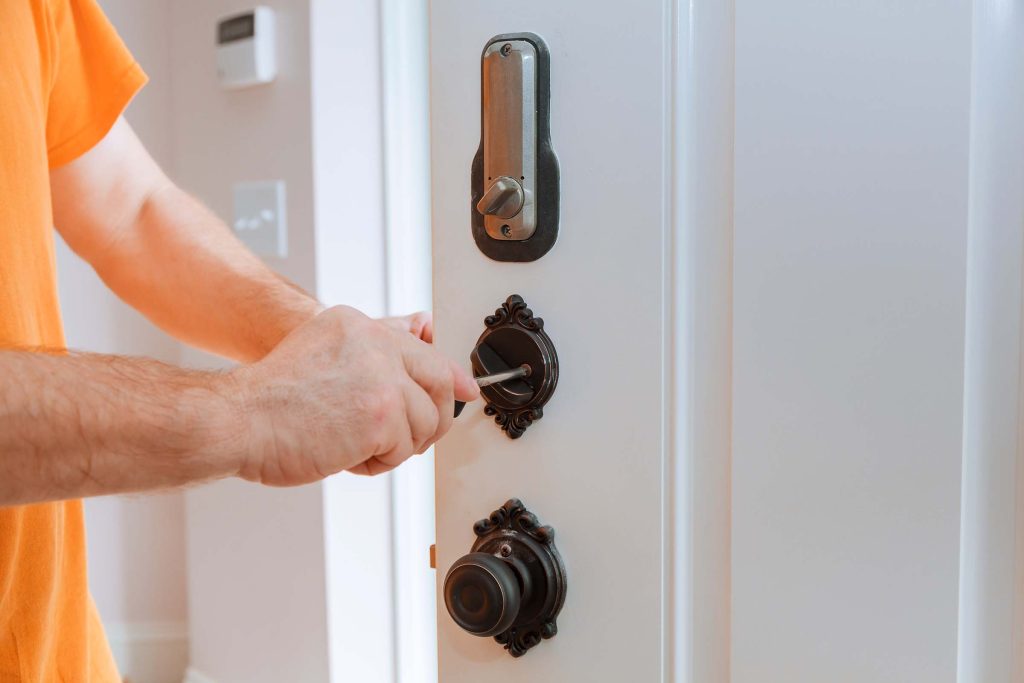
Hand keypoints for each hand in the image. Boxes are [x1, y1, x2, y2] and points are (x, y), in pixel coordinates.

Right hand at [228, 305, 478, 483]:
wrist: (236, 421)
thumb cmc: (271, 399)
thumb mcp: (323, 349)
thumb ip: (374, 342)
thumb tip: (427, 327)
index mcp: (360, 326)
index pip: (426, 350)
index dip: (451, 377)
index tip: (466, 392)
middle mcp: (375, 344)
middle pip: (440, 383)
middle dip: (433, 419)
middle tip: (409, 438)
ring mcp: (381, 379)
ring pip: (425, 423)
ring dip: (395, 446)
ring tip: (354, 446)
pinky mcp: (380, 416)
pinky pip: (403, 449)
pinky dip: (377, 463)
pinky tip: (345, 456)